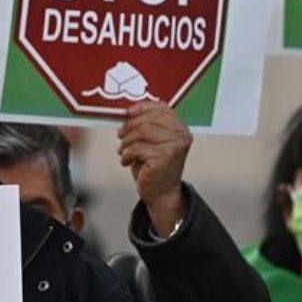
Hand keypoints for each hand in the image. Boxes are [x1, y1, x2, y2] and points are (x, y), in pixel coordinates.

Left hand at [117, 101, 191, 236]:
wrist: (161, 193)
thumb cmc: (154, 167)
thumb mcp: (151, 142)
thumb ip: (147, 125)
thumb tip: (128, 112)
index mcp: (180, 128)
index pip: (161, 108)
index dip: (142, 108)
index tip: (128, 113)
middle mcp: (181, 135)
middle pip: (148, 119)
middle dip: (129, 127)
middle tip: (120, 135)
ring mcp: (175, 145)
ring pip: (141, 132)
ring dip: (127, 142)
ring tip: (124, 151)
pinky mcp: (164, 157)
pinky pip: (137, 148)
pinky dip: (127, 154)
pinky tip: (128, 161)